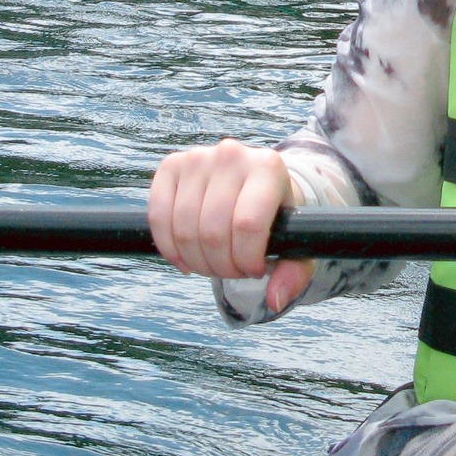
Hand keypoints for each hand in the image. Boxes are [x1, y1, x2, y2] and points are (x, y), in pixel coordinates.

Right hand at [148, 138, 313, 313]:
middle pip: (213, 232)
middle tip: (234, 270)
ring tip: (215, 264)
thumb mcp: (296, 243)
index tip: (255, 270)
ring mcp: (197, 158)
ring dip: (198, 261)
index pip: (247, 225)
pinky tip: (186, 259)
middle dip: (222, 266)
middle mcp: (231, 155)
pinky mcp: (171, 165)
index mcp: (268, 168)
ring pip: (184, 229)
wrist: (255, 183)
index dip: (246, 260)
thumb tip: (275, 300)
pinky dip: (169, 248)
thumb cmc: (276, 217)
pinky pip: (158, 217)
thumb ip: (294, 274)